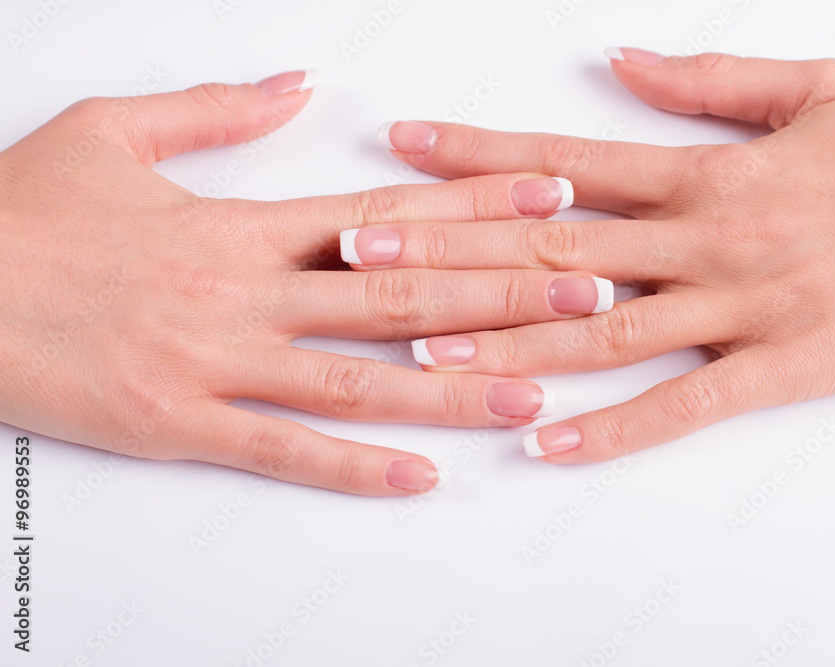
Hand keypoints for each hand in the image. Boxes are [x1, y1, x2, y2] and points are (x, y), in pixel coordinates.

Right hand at [0, 70, 609, 493]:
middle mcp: (243, 293)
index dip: (475, 205)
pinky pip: (281, 451)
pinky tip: (418, 479)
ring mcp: (215, 364)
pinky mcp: (175, 424)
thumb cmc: (17, 214)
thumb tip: (295, 89)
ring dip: (454, 388)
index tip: (547, 198)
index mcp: (238, 224)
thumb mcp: (112, 133)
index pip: (386, 212)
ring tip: (535, 391)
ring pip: (358, 378)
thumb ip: (214, 111)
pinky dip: (352, 467)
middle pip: (399, 294)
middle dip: (500, 291)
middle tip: (585, 292)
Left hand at [364, 52, 834, 461]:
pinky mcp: (780, 369)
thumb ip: (706, 78)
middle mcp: (706, 241)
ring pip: (602, 330)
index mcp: (706, 174)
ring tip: (425, 352)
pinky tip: (547, 446)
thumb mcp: (812, 86)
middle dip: (455, 251)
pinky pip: (682, 405)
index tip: (404, 148)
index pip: (566, 160)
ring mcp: (739, 308)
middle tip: (366, 257)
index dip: (478, 155)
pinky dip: (614, 428)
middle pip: (556, 245)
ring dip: (508, 342)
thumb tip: (617, 59)